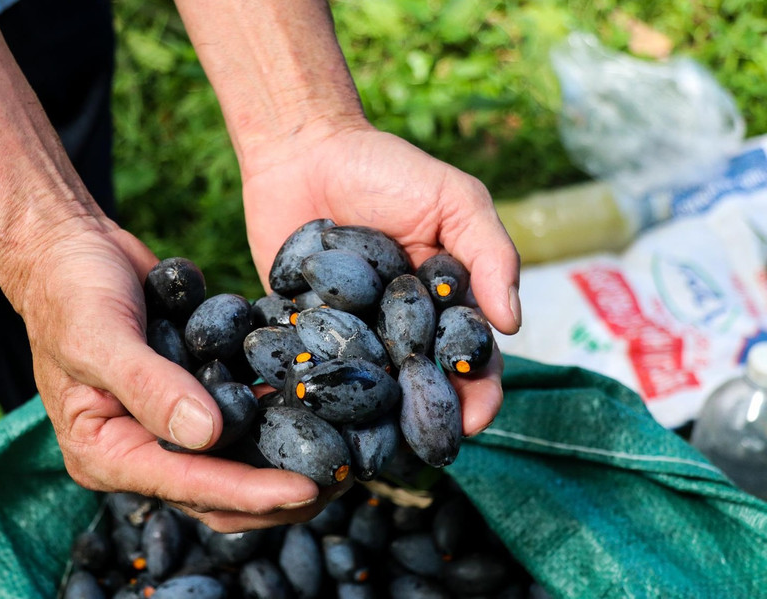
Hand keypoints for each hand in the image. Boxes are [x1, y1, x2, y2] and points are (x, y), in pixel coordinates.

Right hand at [20, 222, 342, 531]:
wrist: (74, 249)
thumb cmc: (70, 291)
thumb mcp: (99, 336)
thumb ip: (150, 385)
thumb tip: (208, 435)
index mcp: (107, 451)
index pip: (188, 484)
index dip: (249, 491)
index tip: (307, 489)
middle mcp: (142, 447)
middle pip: (219, 490)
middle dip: (279, 492)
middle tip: (340, 481)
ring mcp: (170, 422)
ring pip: (237, 458)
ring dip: (286, 458)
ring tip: (343, 453)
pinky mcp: (195, 392)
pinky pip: (241, 415)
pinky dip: (277, 415)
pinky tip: (320, 405)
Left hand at [242, 123, 520, 435]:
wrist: (305, 149)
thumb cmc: (387, 168)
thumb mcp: (454, 199)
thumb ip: (489, 253)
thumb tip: (512, 324)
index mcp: (443, 301)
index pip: (467, 355)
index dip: (478, 389)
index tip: (476, 418)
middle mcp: (400, 325)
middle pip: (421, 383)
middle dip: (428, 419)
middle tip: (426, 453)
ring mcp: (352, 331)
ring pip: (369, 388)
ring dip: (374, 422)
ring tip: (373, 453)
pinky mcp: (303, 329)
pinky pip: (314, 369)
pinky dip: (316, 395)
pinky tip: (318, 421)